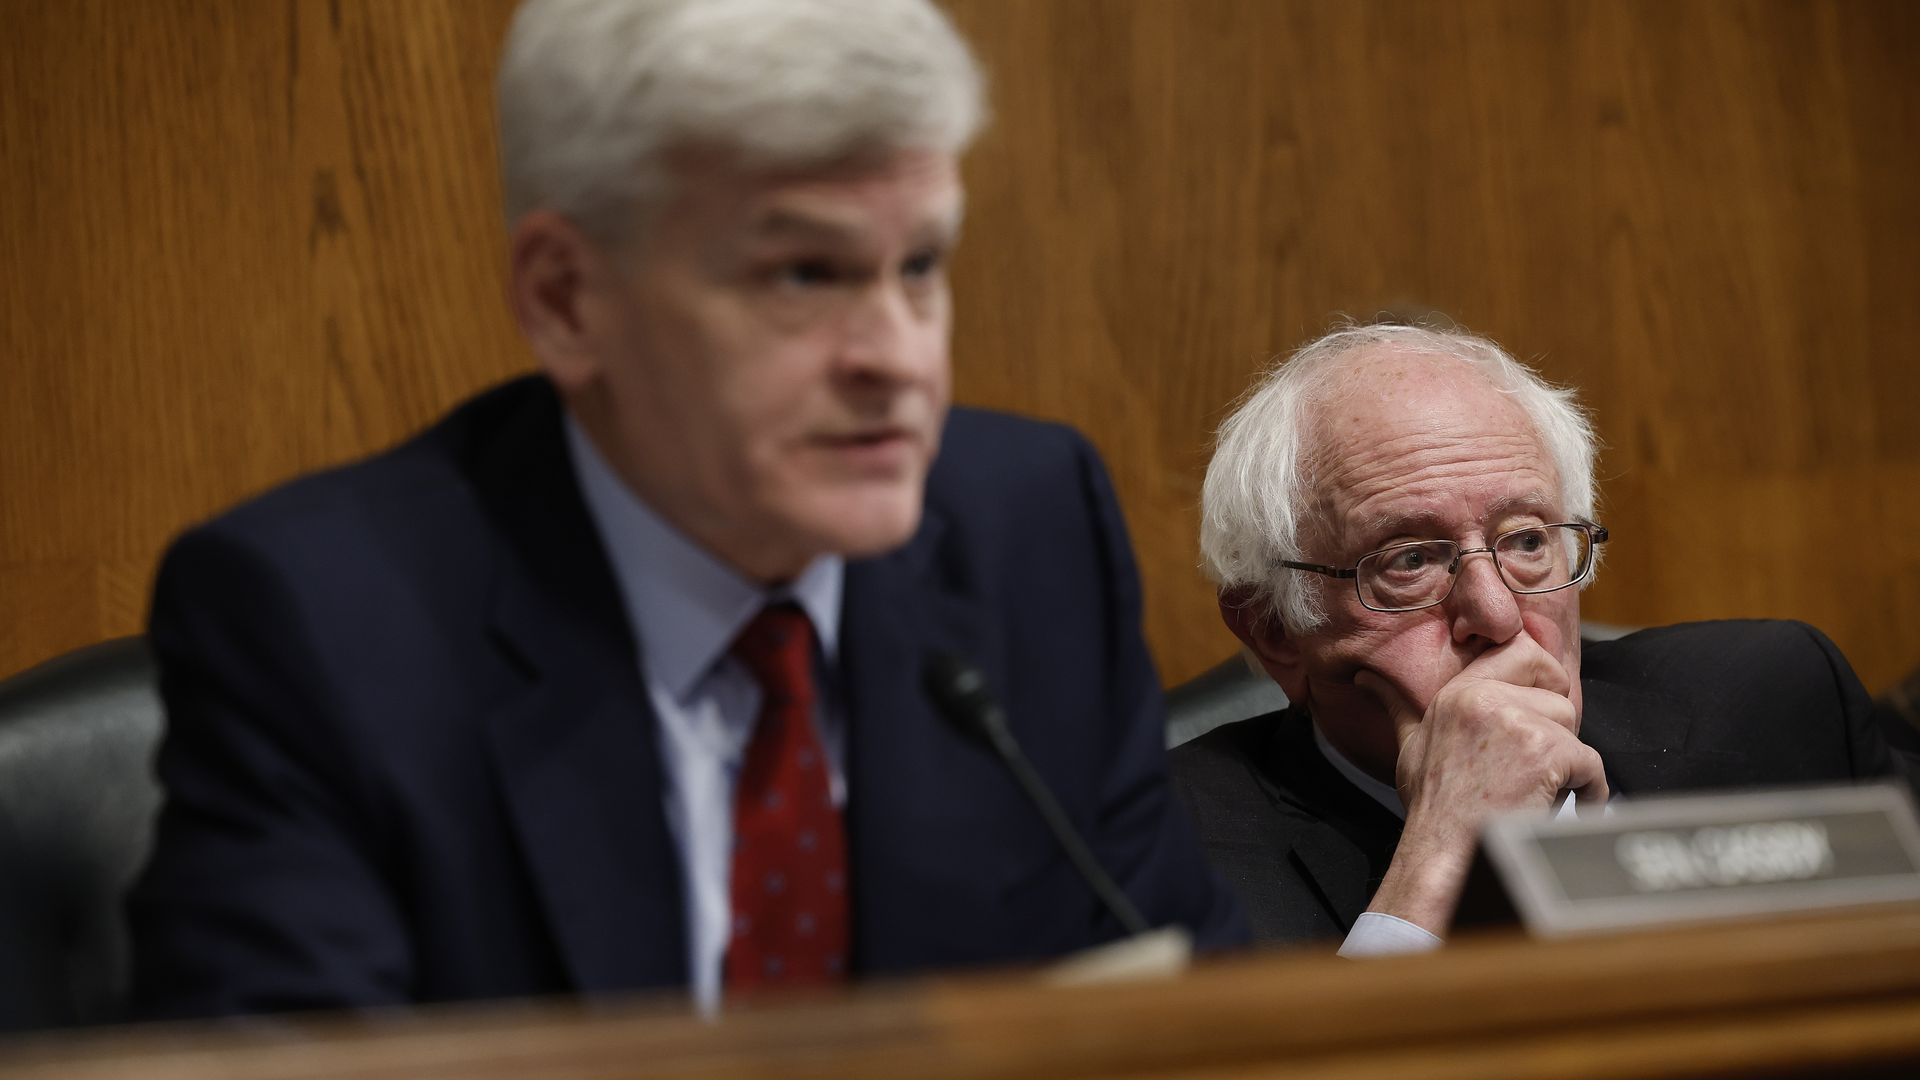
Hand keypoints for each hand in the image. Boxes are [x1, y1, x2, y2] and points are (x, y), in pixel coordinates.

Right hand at [1354, 633, 1606, 934]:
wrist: (1446, 854)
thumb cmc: (1433, 806)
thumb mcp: (1410, 746)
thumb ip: (1399, 706)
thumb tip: (1368, 679)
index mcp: (1459, 692)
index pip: (1521, 648)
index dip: (1540, 677)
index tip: (1537, 711)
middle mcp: (1485, 698)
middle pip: (1557, 691)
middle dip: (1556, 725)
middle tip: (1537, 759)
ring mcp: (1517, 723)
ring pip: (1573, 726)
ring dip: (1567, 761)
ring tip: (1538, 788)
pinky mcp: (1545, 752)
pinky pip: (1589, 762)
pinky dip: (1585, 790)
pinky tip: (1558, 805)